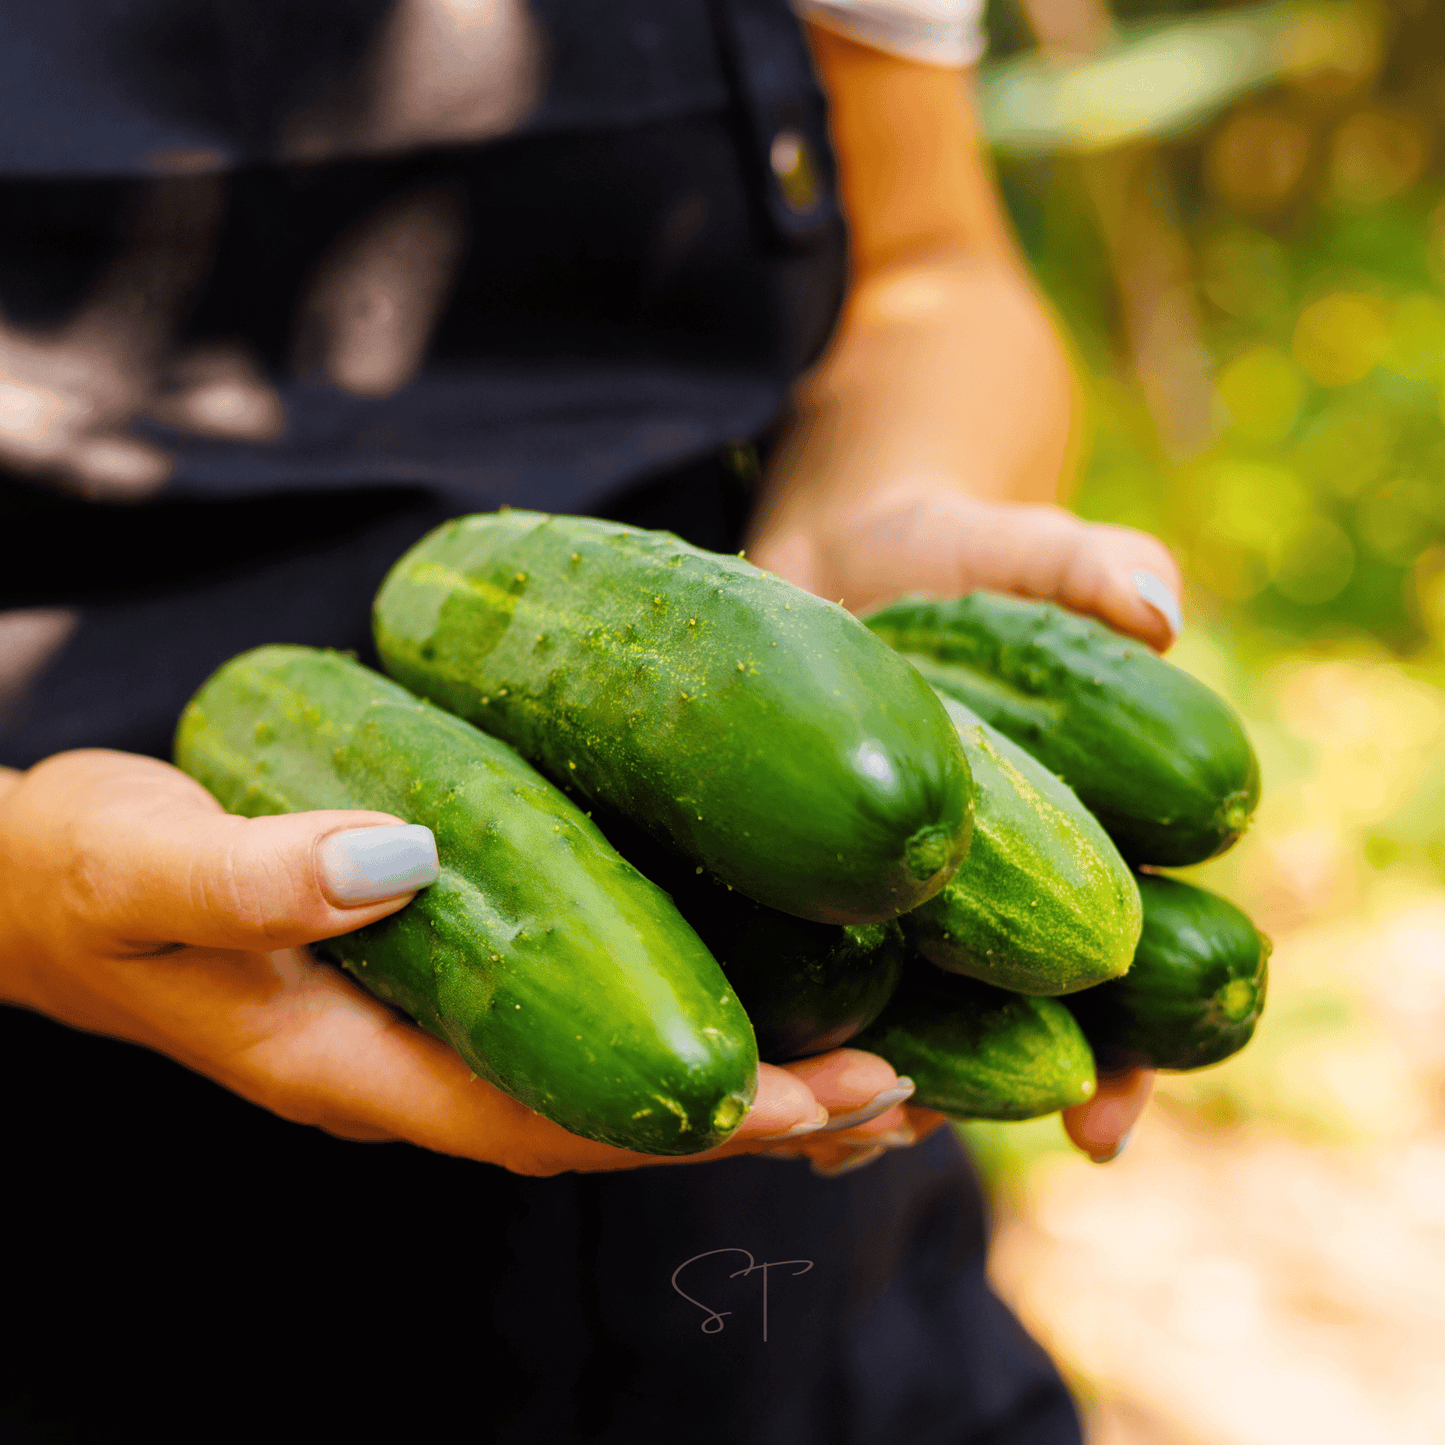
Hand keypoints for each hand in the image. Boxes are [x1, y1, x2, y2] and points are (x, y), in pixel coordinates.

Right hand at [0, 750, 883, 1175]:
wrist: (31, 890)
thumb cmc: (76, 877)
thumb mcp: (144, 862)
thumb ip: (255, 870)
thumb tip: (401, 860)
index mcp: (358, 1071)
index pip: (561, 1121)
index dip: (700, 1116)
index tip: (834, 1092)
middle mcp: (412, 1075)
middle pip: (615, 1125)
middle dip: (759, 1116)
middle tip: (905, 1085)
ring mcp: (426, 1040)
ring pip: (608, 1083)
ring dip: (735, 1081)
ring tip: (870, 1063)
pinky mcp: (434, 989)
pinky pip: (576, 1026)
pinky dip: (668, 1024)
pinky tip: (740, 984)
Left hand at [746, 260, 1178, 1166]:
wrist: (830, 549)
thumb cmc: (944, 547)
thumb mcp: (1011, 547)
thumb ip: (1084, 568)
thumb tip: (1162, 607)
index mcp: (1064, 846)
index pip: (1118, 977)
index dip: (1124, 1061)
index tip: (1100, 1129)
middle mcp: (977, 893)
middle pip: (995, 1032)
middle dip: (964, 1101)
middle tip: (917, 1131)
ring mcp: (879, 898)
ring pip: (891, 1025)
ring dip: (863, 1092)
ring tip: (824, 1131)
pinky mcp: (789, 880)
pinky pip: (793, 970)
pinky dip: (781, 1025)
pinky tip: (752, 1068)